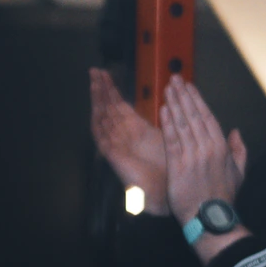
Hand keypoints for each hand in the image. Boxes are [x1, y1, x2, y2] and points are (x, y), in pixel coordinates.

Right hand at [90, 68, 167, 207]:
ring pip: (103, 118)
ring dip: (98, 100)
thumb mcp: (169, 140)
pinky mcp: (115, 157)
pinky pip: (102, 137)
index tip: (107, 73)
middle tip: (96, 71)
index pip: (120, 107)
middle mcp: (124, 137)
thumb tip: (172, 104)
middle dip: (102, 90)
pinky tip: (97, 107)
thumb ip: (166, 124)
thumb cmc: (171, 171)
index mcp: (136, 132)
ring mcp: (117, 146)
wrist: (169, 195)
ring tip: (94, 81)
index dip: (113, 91)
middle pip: (108, 109)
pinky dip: (99, 121)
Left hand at [160, 77, 246, 227]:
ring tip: (167, 89)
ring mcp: (192, 156)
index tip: (189, 86)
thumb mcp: (239, 173)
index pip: (208, 117)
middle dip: (184, 95)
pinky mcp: (178, 166)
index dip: (197, 100)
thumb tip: (237, 132)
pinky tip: (163, 110)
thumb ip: (239, 150)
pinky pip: (172, 140)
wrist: (210, 218)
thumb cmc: (223, 197)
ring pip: (182, 124)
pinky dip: (167, 124)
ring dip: (174, 104)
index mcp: (222, 148)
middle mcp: (208, 148)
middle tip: (175, 79)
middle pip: (194, 116)